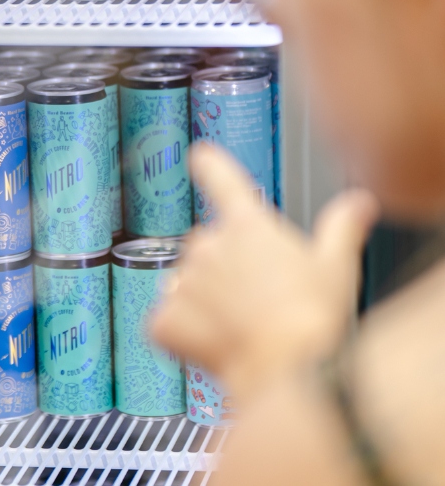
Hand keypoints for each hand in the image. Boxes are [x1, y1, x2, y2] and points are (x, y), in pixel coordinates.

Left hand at [151, 145, 378, 400]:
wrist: (286, 367)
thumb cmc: (313, 317)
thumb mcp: (337, 266)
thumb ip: (341, 227)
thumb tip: (359, 203)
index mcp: (247, 227)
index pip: (223, 182)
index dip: (210, 167)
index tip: (198, 154)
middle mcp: (207, 246)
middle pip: (205, 246)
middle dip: (222, 269)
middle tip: (254, 298)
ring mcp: (182, 282)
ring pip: (183, 284)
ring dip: (201, 300)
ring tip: (237, 326)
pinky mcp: (164, 319)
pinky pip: (165, 321)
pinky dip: (181, 332)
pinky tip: (210, 345)